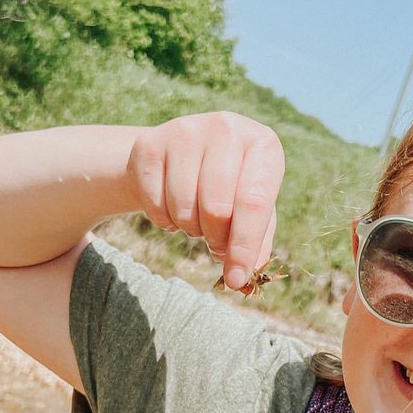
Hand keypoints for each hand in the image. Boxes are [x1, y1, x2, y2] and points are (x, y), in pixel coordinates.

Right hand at [125, 111, 284, 290]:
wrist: (181, 155)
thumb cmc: (231, 189)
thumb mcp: (253, 211)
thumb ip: (256, 246)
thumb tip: (243, 284)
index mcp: (263, 144)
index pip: (254, 204)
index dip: (244, 248)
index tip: (236, 279)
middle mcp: (227, 128)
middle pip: (216, 208)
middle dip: (215, 239)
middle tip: (216, 242)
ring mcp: (185, 130)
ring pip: (184, 208)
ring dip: (190, 229)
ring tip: (197, 218)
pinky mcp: (149, 143)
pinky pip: (155, 205)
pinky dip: (165, 221)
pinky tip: (173, 207)